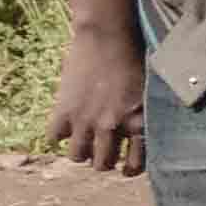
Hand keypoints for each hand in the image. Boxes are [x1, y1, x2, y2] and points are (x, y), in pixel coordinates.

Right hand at [48, 21, 146, 173]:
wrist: (107, 36)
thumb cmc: (136, 57)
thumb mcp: (150, 90)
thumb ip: (146, 114)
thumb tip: (150, 131)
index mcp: (138, 123)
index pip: (137, 163)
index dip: (130, 169)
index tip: (127, 168)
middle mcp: (111, 127)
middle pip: (102, 164)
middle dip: (103, 162)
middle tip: (103, 155)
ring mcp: (85, 120)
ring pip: (77, 156)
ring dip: (81, 152)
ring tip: (84, 143)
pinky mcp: (63, 109)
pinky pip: (54, 137)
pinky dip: (59, 135)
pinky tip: (66, 126)